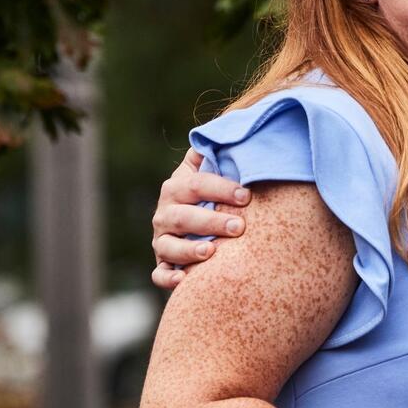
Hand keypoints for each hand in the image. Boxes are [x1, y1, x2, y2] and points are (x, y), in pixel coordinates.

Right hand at [149, 151, 252, 289]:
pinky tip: (184, 280)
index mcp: (177, 188)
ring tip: (211, 252)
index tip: (247, 195)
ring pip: (169, 246)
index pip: (196, 184)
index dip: (221, 188)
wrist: (202, 224)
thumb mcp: (213, 171)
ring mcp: (163, 240)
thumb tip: (231, 127)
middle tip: (240, 227)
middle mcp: (165, 213)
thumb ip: (218, 153)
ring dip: (189, 250)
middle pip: (184, 217)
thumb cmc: (216, 194)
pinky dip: (168, 278)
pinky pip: (160, 274)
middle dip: (211, 222)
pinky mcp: (164, 264)